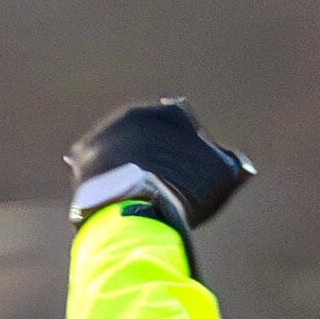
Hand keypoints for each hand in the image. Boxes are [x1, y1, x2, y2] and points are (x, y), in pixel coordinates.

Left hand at [68, 100, 253, 229]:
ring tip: (133, 192)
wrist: (137, 206)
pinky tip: (111, 193)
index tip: (185, 172)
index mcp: (171, 111)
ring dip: (124, 164)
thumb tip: (237, 163)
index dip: (186, 151)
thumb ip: (230, 161)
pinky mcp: (82, 154)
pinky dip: (102, 177)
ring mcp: (106, 132)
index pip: (182, 127)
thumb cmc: (186, 189)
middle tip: (157, 183)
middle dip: (152, 154)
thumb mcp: (224, 175)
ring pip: (120, 148)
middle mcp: (135, 114)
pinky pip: (94, 164)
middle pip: (147, 135)